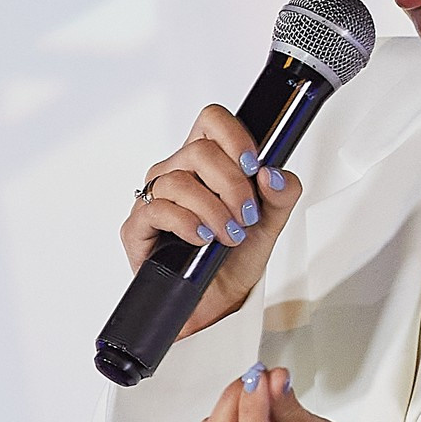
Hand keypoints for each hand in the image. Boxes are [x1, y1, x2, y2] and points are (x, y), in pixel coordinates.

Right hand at [125, 105, 301, 333]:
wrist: (218, 300)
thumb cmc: (236, 257)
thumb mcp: (271, 223)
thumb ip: (282, 194)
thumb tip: (273, 174)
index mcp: (207, 162)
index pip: (212, 121)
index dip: (234, 136)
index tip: (253, 165)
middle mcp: (178, 172)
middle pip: (200, 151)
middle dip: (233, 186)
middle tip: (247, 215)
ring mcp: (155, 197)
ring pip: (180, 182)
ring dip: (213, 211)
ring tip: (229, 235)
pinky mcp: (138, 226)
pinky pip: (157, 210)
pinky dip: (187, 223)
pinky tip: (202, 238)